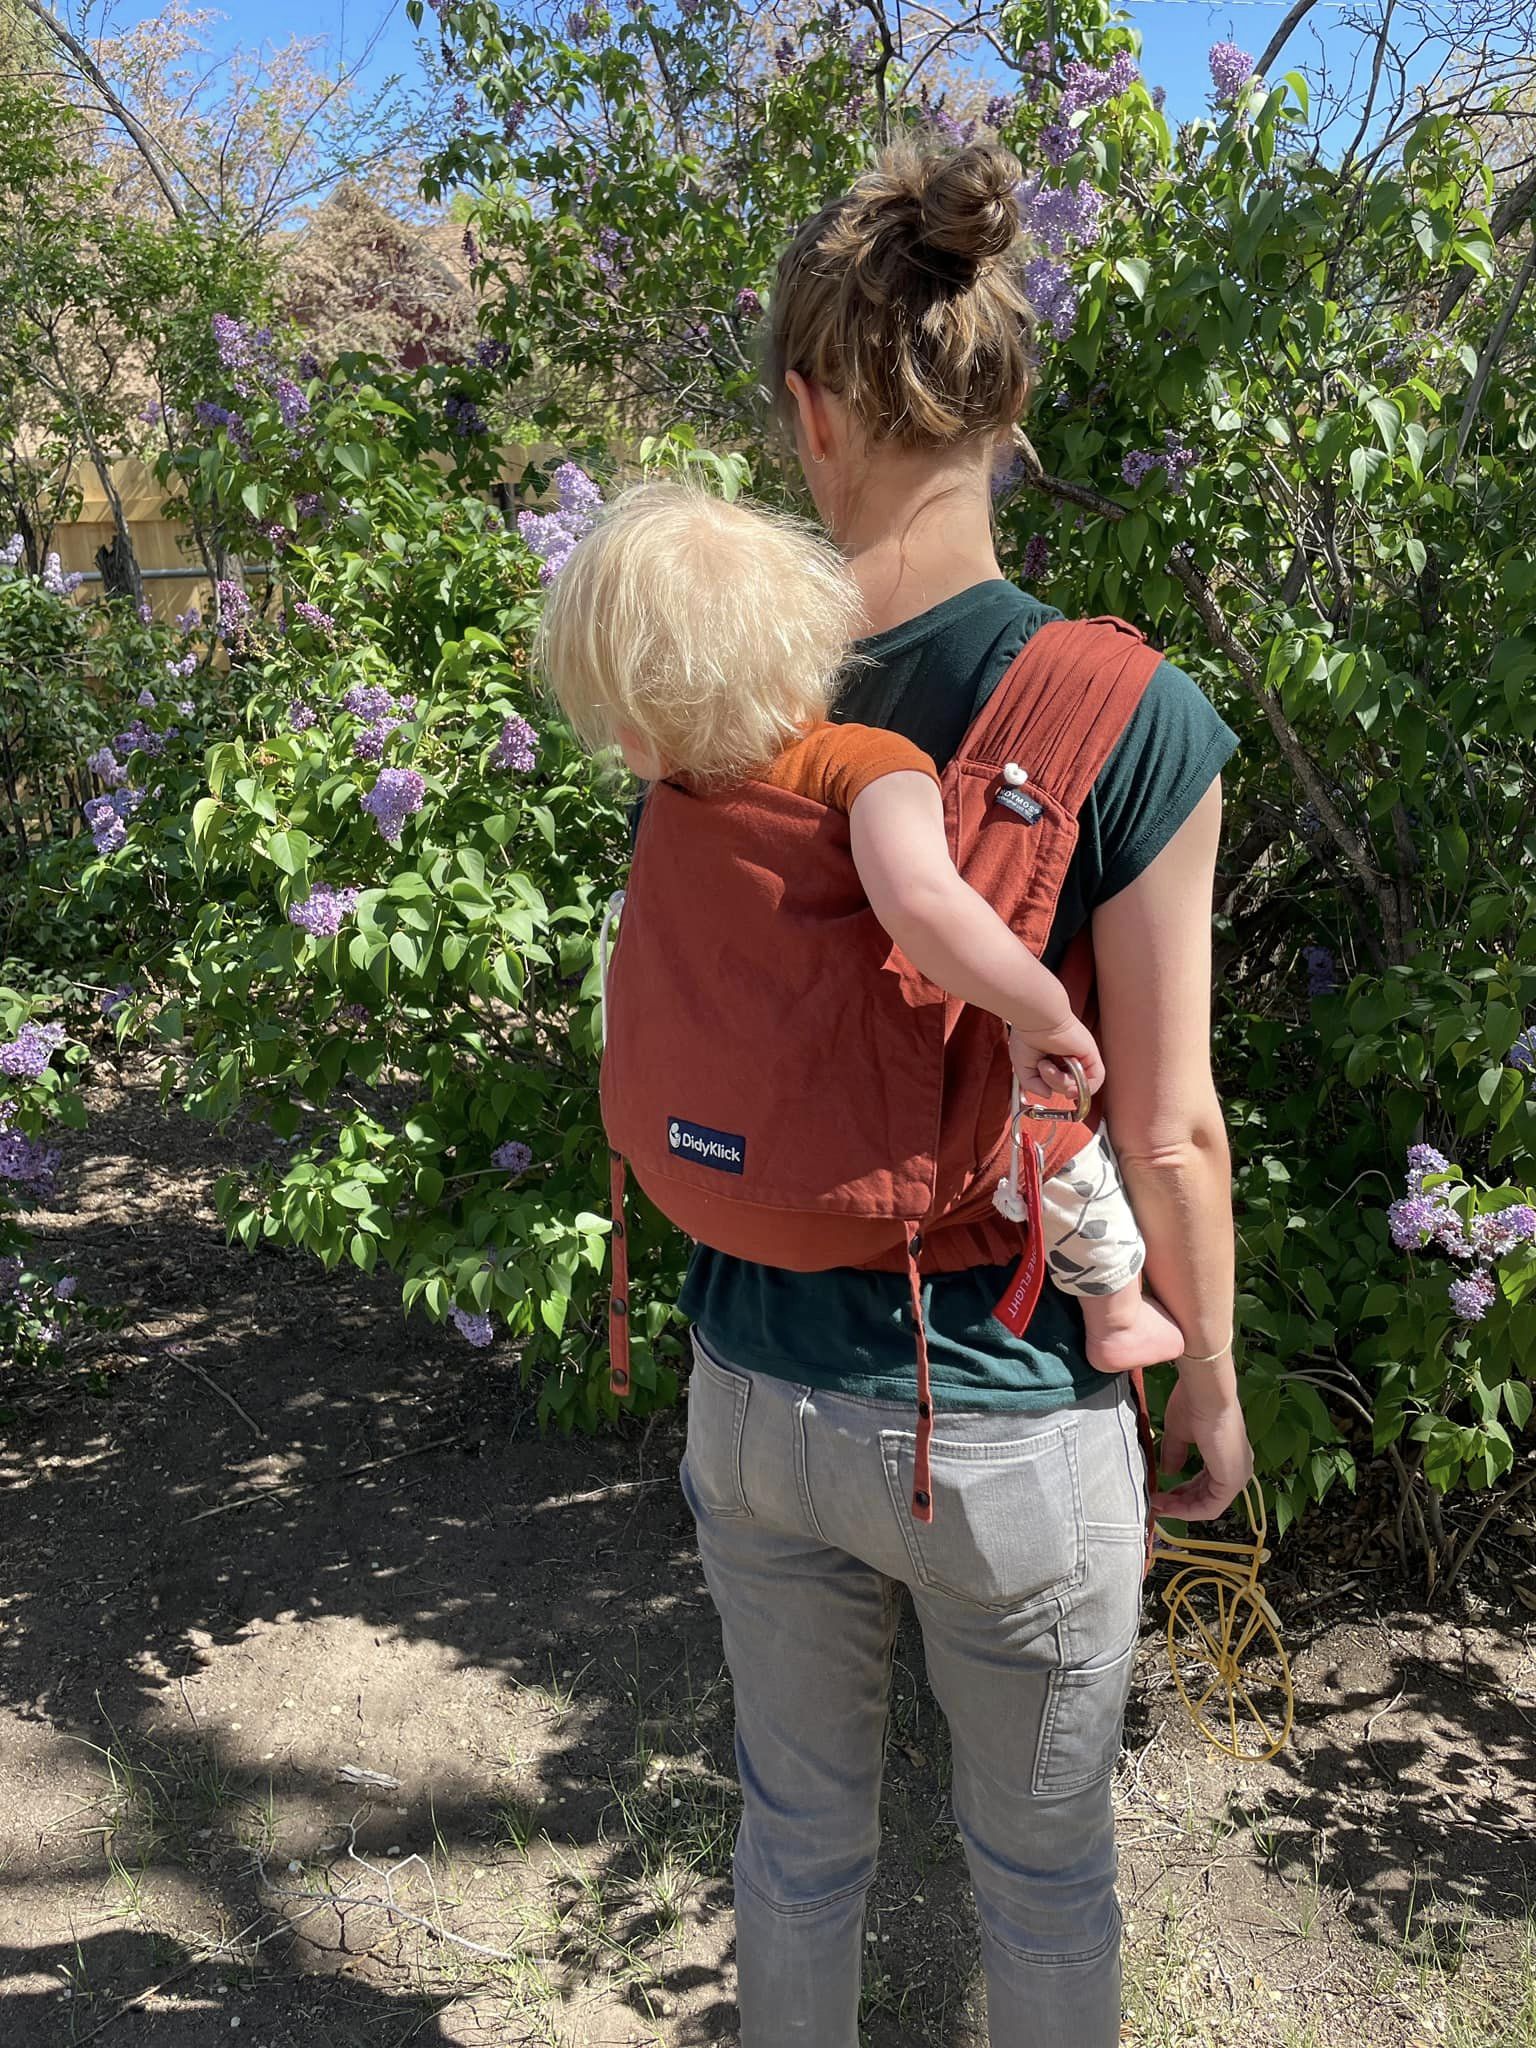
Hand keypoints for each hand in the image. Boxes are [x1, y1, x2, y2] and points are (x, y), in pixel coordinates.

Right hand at [1008, 1016, 1105, 1101]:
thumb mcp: (1024, 1067)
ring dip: (1061, 1084)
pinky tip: (1062, 1074)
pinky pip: (1095, 1081)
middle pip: (1071, 1087)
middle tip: (1042, 1069)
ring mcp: (1082, 1056)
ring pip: (1081, 1086)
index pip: (1063, 1082)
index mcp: (1057, 1058)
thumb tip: (1048, 1095)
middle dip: (1054, 1085)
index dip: (1057, 1089)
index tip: (1046, 1089)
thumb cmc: (1027, 1034)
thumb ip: (1033, 1085)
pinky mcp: (1091, 1055)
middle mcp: (1071, 1057)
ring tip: (1046, 1067)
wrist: (1035, 1019)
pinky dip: (1079, 1086)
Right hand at [1150, 1374, 1252, 1521]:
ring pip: (1208, 1504)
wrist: (1206, 1392)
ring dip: (1181, 1509)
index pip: (1205, 1483)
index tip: (1159, 1493)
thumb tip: (1168, 1471)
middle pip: (1206, 1497)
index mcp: (1227, 1454)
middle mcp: (1237, 1467)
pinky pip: (1211, 1507)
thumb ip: (1175, 1453)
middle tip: (1155, 1503)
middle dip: (1179, 1503)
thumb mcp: (1179, 1432)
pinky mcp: (1232, 1481)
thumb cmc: (1195, 1404)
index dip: (1181, 1492)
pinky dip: (1189, 1511)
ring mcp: (1237, 1475)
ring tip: (1157, 1505)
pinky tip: (1168, 1507)